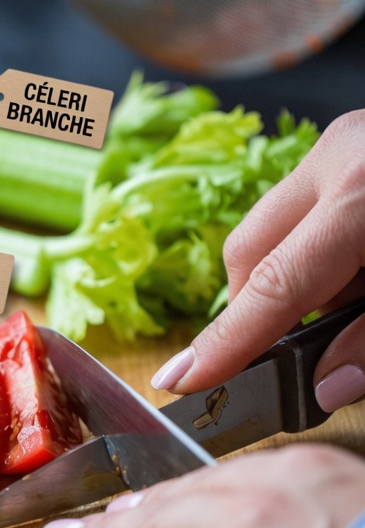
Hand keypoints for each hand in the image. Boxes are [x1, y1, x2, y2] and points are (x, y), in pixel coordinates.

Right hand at [151, 111, 364, 406]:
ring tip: (356, 295)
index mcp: (359, 193)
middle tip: (292, 352)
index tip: (180, 381)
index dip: (225, 341)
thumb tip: (324, 386)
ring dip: (293, 279)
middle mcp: (335, 156)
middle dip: (256, 310)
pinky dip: (317, 249)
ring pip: (270, 230)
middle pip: (248, 251)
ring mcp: (339, 141)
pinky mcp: (347, 142)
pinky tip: (358, 265)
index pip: (270, 285)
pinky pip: (301, 208)